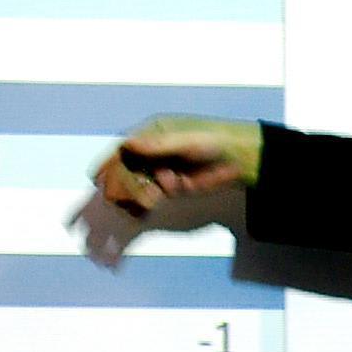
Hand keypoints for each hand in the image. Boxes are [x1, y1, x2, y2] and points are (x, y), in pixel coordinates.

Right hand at [87, 115, 261, 217]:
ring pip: (128, 188)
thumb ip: (158, 145)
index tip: (119, 186)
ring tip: (152, 204)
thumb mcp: (186, 141)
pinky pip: (141, 200)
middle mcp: (146, 153)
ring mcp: (154, 172)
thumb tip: (127, 143)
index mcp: (148, 135)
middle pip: (120, 173)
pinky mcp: (163, 188)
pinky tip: (142, 215)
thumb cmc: (212, 141)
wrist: (237, 158)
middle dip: (129, 188)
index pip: (120, 153)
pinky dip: (137, 210)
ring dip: (134, 198)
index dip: (114, 170)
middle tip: (150, 199)